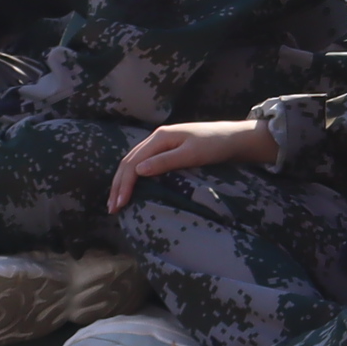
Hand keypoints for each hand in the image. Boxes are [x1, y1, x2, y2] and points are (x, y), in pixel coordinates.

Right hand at [104, 117, 278, 210]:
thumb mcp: (191, 155)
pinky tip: (131, 187)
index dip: (124, 185)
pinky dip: (133, 176)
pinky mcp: (167, 149)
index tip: (119, 205)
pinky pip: (143, 163)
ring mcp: (161, 143)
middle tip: (112, 208)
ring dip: (123, 181)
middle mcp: (156, 138)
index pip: (133, 163)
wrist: (234, 138)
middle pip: (129, 162)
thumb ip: (165, 162)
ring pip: (133, 162)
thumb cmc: (215, 145)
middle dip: (118, 185)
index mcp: (159, 138)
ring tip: (116, 201)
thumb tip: (137, 171)